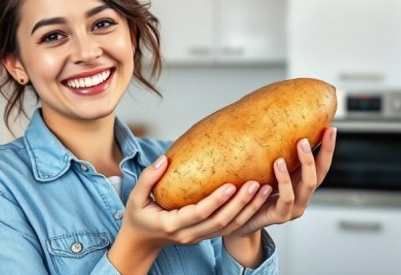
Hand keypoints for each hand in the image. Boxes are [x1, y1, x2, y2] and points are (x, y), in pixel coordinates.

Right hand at [108, 155, 271, 273]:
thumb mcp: (135, 196)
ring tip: (264, 189)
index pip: (199, 213)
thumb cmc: (138, 216)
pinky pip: (229, 229)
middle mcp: (188, 234)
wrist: (142, 241)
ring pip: (229, 227)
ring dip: (248, 210)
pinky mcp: (205, 236)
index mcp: (171, 224)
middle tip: (256, 184)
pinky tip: (257, 200)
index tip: (231, 185)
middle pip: (220, 222)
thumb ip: (148, 178)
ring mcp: (198, 237)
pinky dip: (245, 216)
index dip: (216, 201)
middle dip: (240, 204)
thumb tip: (164, 160)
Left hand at [225, 126, 336, 237]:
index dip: (328, 148)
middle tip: (307, 137)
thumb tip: (265, 118)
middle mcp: (302, 196)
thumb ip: (270, 153)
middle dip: (319, 155)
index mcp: (301, 184)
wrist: (238, 219)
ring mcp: (294, 208)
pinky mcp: (280, 216)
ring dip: (303, 166)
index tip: (330, 128)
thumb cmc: (252, 192)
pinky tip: (276, 167)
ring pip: (306, 186)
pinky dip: (283, 184)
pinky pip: (285, 200)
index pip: (321, 165)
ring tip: (295, 148)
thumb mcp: (264, 170)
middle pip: (319, 175)